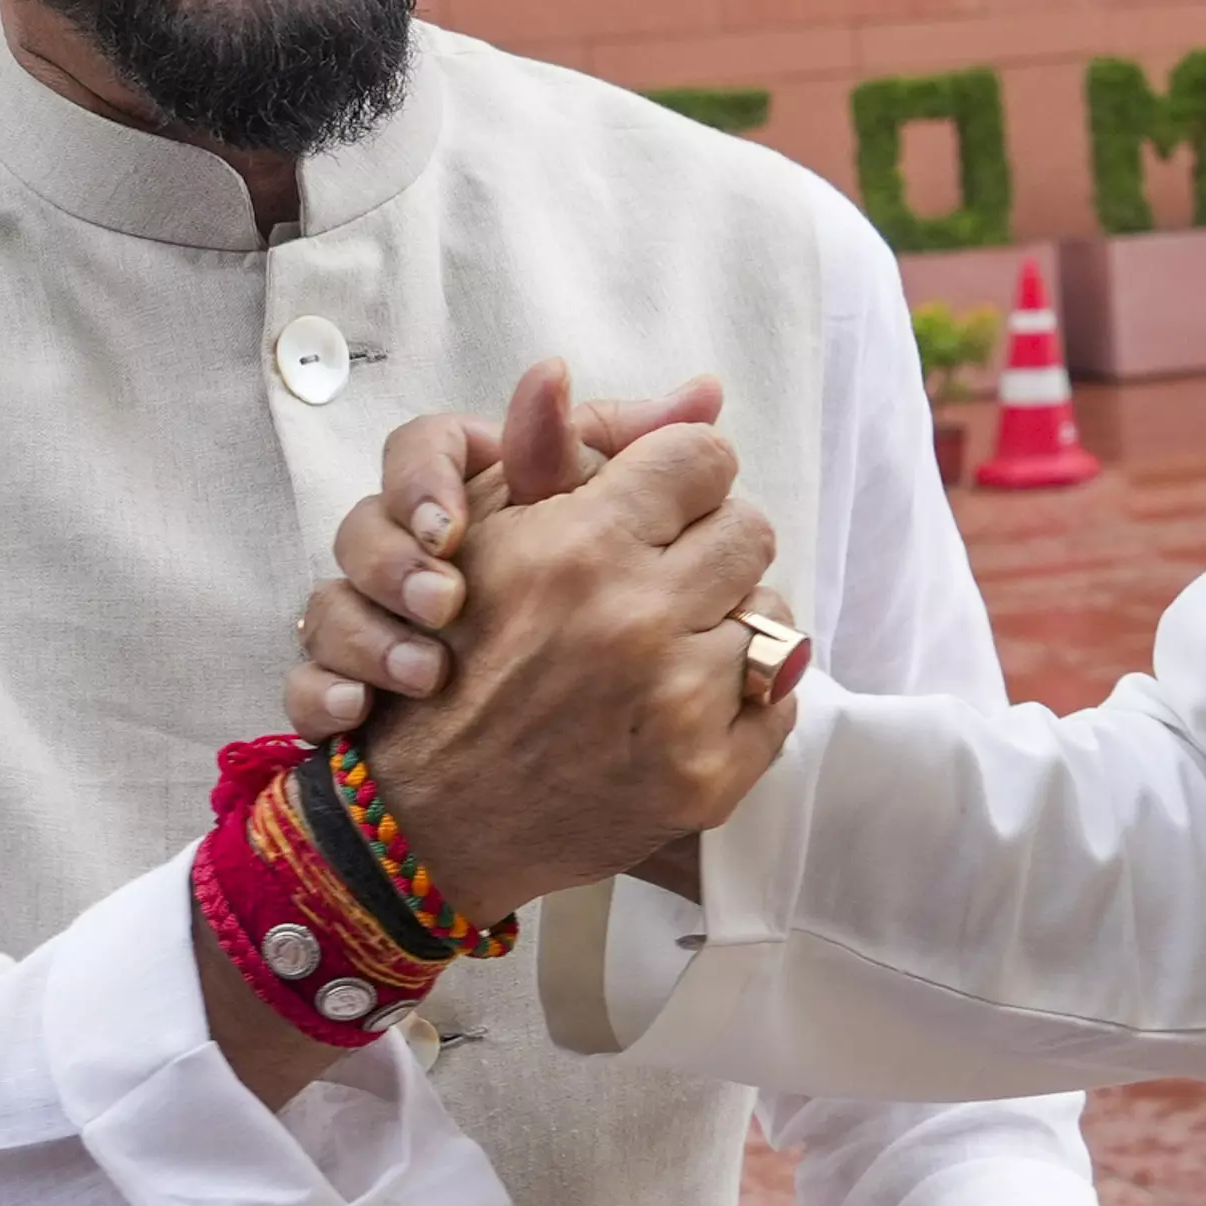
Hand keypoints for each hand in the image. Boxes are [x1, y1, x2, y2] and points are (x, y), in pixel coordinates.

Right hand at [311, 360, 792, 919]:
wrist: (424, 820)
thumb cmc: (450, 663)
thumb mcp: (486, 536)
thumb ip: (568, 448)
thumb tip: (692, 385)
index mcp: (583, 548)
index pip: (701, 458)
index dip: (680, 474)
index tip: (663, 500)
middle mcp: (636, 621)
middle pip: (748, 530)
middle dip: (709, 542)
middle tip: (668, 573)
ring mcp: (678, 706)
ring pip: (771, 615)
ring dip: (726, 620)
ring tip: (668, 643)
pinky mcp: (705, 778)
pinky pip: (781, 700)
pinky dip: (743, 695)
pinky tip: (682, 700)